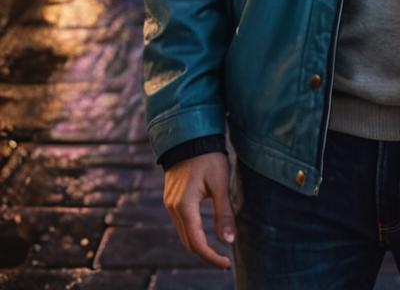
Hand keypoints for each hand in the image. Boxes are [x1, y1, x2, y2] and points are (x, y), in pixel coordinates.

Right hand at [163, 152, 234, 268]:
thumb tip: (229, 241)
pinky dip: (192, 232)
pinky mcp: (171, 197)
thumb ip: (224, 212)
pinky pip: (181, 222)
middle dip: (206, 254)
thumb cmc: (208, 157)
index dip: (212, 257)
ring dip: (198, 244)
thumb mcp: (220, 182)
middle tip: (224, 260)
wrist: (189, 135)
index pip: (197, 243)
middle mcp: (173, 208)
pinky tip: (205, 232)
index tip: (226, 263)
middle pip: (188, 242)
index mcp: (184, 206)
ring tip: (217, 249)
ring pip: (183, 233)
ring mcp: (169, 202)